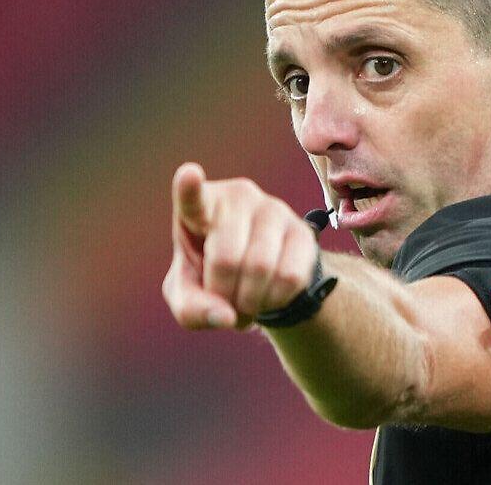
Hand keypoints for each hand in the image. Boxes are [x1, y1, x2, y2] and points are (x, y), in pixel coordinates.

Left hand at [162, 162, 318, 329]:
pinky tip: (267, 297)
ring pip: (261, 267)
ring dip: (249, 302)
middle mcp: (238, 197)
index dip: (189, 188)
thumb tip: (226, 316)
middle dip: (223, 294)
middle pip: (226, 258)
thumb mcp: (188, 296)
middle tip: (223, 303)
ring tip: (244, 303)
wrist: (258, 275)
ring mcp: (274, 209)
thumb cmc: (210, 277)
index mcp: (200, 206)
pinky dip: (275, 300)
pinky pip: (290, 276)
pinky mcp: (302, 231)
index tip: (189, 173)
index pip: (192, 197)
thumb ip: (193, 309)